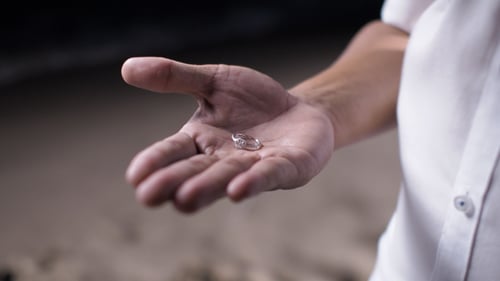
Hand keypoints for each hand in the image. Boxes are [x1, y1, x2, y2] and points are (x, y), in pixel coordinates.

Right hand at [121, 57, 333, 212]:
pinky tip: (237, 191)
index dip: (155, 162)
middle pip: (194, 171)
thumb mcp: (213, 81)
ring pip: (226, 177)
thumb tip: (126, 67)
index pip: (173, 152)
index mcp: (200, 140)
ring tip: (184, 200)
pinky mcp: (285, 168)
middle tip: (147, 197)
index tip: (134, 177)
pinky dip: (252, 182)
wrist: (300, 111)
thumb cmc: (253, 101)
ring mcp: (253, 166)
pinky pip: (267, 175)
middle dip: (173, 183)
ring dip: (206, 188)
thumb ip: (175, 77)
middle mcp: (222, 159)